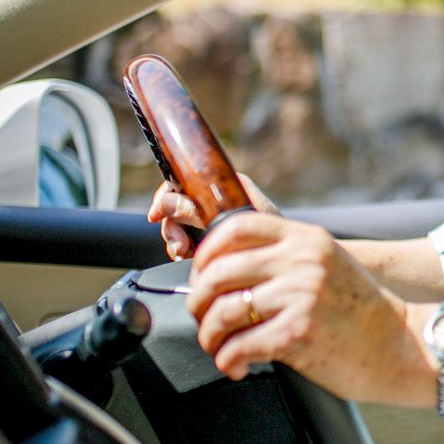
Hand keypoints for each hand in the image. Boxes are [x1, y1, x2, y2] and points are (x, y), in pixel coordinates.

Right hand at [147, 173, 277, 259]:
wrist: (287, 264)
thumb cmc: (273, 237)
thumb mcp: (231, 224)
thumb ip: (198, 212)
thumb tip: (169, 203)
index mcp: (226, 184)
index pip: (183, 179)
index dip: (166, 196)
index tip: (156, 215)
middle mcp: (217, 199)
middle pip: (175, 205)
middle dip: (171, 227)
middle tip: (179, 247)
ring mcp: (213, 219)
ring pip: (177, 225)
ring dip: (176, 241)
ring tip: (185, 254)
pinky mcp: (213, 238)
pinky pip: (187, 242)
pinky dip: (184, 251)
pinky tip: (190, 259)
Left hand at [185, 214, 429, 404]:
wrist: (402, 348)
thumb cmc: (361, 314)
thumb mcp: (329, 265)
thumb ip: (288, 257)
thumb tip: (227, 268)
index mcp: (307, 240)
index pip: (235, 227)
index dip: (206, 253)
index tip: (202, 276)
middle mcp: (302, 263)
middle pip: (218, 272)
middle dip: (198, 301)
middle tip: (204, 319)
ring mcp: (300, 298)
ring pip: (221, 312)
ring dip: (209, 336)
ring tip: (219, 348)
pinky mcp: (296, 335)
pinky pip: (237, 347)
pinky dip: (227, 361)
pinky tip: (236, 367)